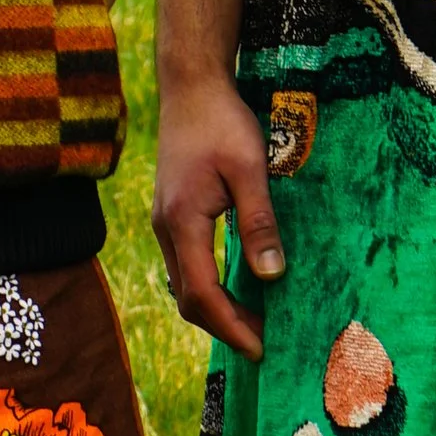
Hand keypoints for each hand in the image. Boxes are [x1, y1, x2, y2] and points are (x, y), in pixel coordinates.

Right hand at [151, 74, 282, 357]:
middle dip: (224, 326)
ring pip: (183, 284)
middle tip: (265, 342)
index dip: (231, 327)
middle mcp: (165, 228)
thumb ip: (258, 223)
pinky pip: (184, 265)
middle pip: (187, 299)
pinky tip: (237, 285)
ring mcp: (164, 222)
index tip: (261, 348)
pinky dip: (208, 286)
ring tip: (255, 320)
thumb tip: (271, 276)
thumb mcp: (249, 169)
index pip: (202, 295)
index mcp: (182, 222)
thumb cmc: (222, 121)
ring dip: (215, 309)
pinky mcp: (171, 214)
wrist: (190, 86)